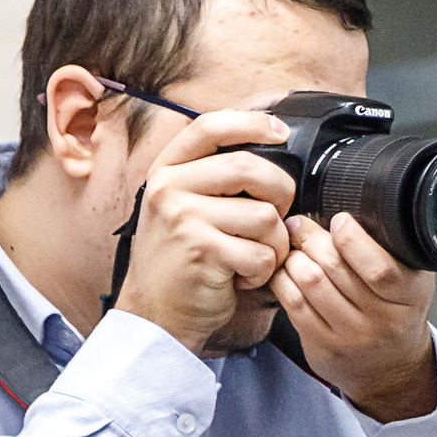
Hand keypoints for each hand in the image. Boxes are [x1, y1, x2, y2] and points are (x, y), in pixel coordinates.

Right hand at [112, 109, 296, 355]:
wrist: (155, 313)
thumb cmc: (179, 261)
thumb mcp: (182, 207)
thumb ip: (212, 178)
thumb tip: (269, 150)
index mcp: (167, 170)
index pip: (210, 127)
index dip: (252, 123)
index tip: (281, 132)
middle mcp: (170, 188)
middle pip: (251, 168)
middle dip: (281, 195)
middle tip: (276, 220)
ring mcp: (184, 218)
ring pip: (265, 216)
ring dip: (274, 244)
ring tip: (253, 257)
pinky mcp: (202, 252)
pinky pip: (261, 253)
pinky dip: (263, 271)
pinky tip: (242, 276)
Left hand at [272, 212, 436, 421]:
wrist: (390, 370)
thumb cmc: (397, 313)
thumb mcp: (411, 280)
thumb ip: (390, 250)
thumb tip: (348, 208)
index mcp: (410, 296)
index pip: (378, 267)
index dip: (352, 239)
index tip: (339, 220)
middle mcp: (383, 320)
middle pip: (334, 268)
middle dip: (311, 238)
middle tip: (300, 224)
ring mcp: (352, 337)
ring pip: (309, 282)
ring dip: (294, 256)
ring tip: (294, 246)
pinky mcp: (323, 346)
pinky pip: (293, 303)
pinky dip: (283, 278)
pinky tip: (286, 270)